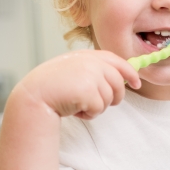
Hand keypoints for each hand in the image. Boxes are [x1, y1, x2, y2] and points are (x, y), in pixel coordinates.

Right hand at [20, 49, 140, 119]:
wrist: (33, 95)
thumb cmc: (51, 87)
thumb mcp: (73, 70)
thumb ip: (93, 70)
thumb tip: (120, 80)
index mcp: (86, 55)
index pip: (116, 60)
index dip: (129, 72)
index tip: (136, 83)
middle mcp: (91, 62)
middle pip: (118, 83)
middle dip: (114, 97)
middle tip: (97, 104)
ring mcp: (91, 75)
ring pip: (110, 98)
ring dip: (96, 107)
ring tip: (77, 104)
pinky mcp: (88, 90)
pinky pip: (99, 108)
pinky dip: (88, 114)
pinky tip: (74, 109)